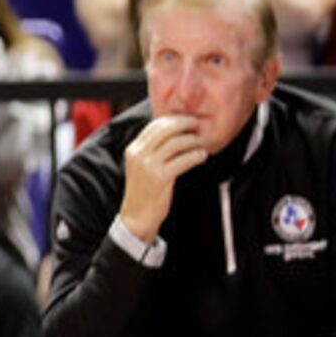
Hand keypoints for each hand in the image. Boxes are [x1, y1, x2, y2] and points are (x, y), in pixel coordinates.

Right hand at [119, 113, 209, 239]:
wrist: (136, 217)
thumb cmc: (143, 191)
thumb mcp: (141, 166)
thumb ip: (151, 150)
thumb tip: (172, 132)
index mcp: (133, 149)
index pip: (154, 125)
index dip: (173, 119)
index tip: (186, 119)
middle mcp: (139, 154)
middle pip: (165, 129)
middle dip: (184, 124)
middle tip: (197, 124)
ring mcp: (149, 166)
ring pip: (176, 143)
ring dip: (193, 141)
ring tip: (202, 143)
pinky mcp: (160, 178)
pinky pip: (183, 160)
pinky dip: (195, 155)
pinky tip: (202, 156)